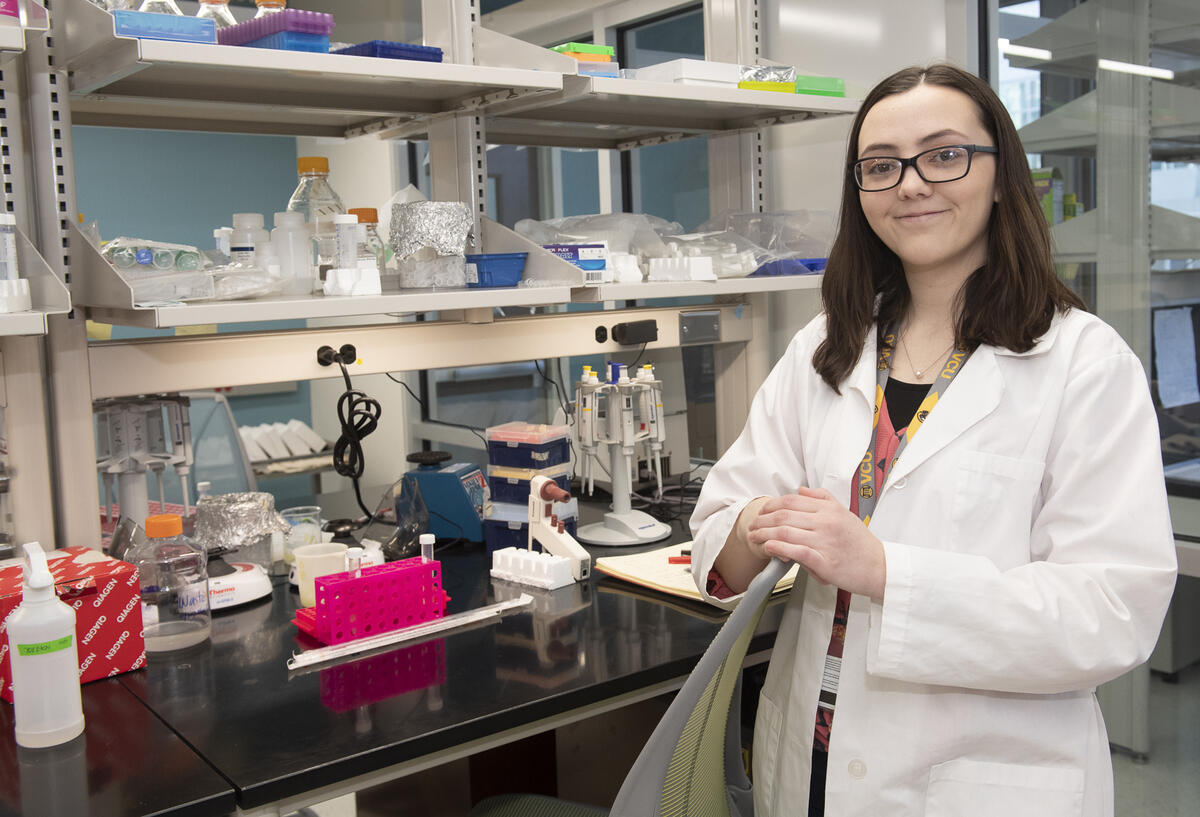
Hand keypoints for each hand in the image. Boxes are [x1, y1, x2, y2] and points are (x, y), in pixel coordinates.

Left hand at [747, 486, 886, 600]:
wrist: (880, 566)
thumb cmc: (861, 543)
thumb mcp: (844, 513)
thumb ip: (822, 498)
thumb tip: (800, 489)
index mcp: (829, 509)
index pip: (792, 501)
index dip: (771, 505)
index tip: (762, 511)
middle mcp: (826, 522)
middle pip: (784, 516)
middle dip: (762, 520)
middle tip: (752, 526)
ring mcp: (825, 542)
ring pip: (786, 532)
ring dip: (765, 534)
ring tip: (755, 538)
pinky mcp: (825, 562)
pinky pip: (796, 551)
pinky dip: (778, 548)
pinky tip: (769, 548)